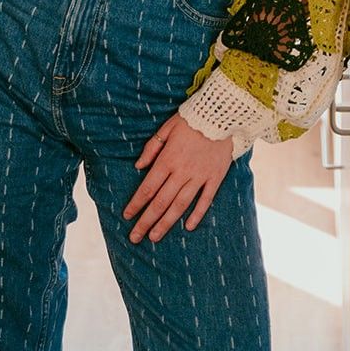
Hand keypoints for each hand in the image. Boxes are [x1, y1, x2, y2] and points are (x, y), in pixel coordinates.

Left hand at [124, 114, 233, 242]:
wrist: (223, 113)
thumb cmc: (192, 119)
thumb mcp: (167, 127)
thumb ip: (152, 147)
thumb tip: (138, 166)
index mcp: (168, 159)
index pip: (148, 188)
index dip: (136, 204)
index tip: (126, 216)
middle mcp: (182, 171)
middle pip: (161, 202)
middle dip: (146, 221)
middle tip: (135, 237)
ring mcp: (200, 176)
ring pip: (180, 205)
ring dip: (166, 223)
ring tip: (154, 237)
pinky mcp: (215, 177)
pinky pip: (205, 200)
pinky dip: (197, 214)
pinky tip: (188, 227)